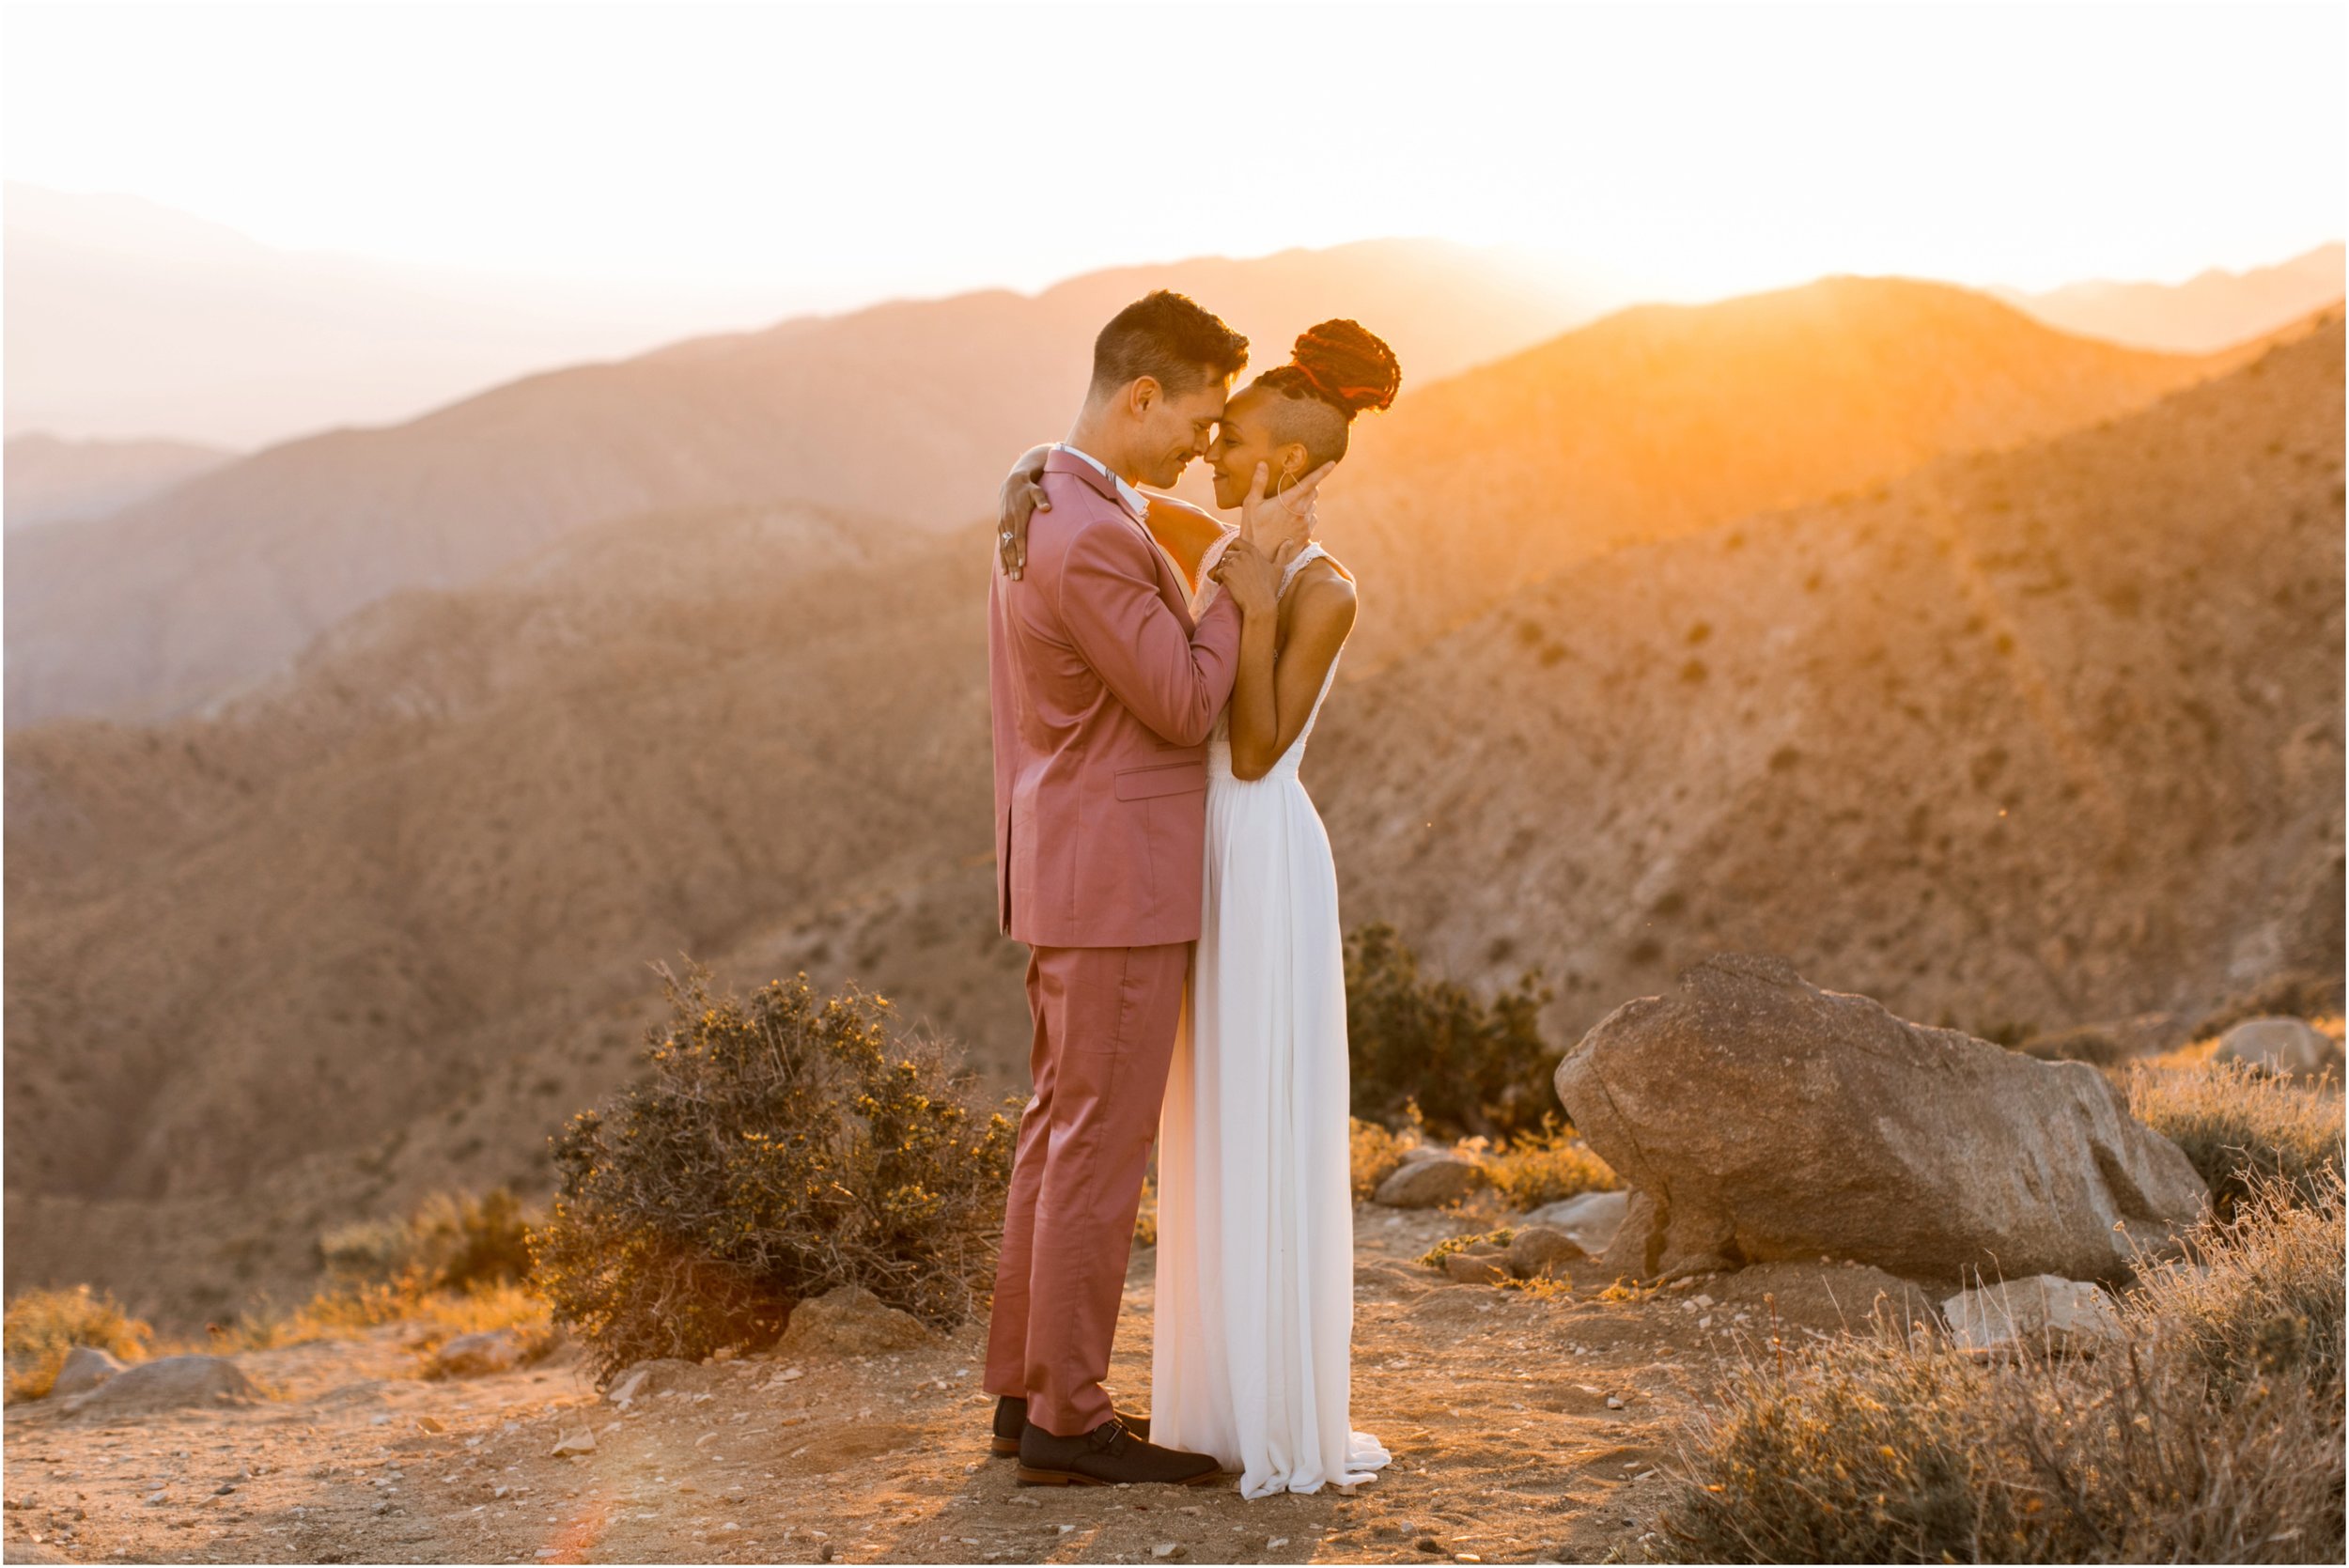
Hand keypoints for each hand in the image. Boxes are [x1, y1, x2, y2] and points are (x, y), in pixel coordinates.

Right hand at [997, 448, 1050, 578]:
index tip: (1023, 563)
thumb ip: (1042, 499)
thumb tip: (1047, 508)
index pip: (1019, 537)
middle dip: (1014, 563)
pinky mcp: (1001, 527)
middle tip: (1018, 578)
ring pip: (1004, 548)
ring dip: (1007, 563)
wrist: (1012, 483)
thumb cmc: (1029, 488)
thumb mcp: (1037, 490)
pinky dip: (1002, 557)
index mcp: (1017, 516)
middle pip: (1011, 546)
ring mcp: (1003, 525)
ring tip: (1011, 577)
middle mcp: (1008, 522)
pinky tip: (1004, 569)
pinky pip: (1001, 545)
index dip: (1021, 550)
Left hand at [1209, 534, 1279, 618]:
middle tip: (1235, 573)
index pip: (1237, 541)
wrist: (1259, 604)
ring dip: (1225, 569)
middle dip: (1230, 561)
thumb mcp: (1279, 569)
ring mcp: (1232, 564)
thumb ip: (1282, 553)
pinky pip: (1218, 573)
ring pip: (1222, 562)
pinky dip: (1220, 578)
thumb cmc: (1270, 588)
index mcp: (1253, 552)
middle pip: (1228, 553)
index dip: (1234, 547)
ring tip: (1232, 580)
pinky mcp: (1225, 574)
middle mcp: (1242, 555)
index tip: (1236, 555)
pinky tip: (1227, 585)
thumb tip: (1290, 540)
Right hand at [1239, 460, 1331, 570]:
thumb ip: (1258, 483)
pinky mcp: (1306, 534)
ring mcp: (1305, 524)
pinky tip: (1292, 520)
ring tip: (1290, 507)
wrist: (1259, 556)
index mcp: (1289, 501)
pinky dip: (1306, 515)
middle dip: (1308, 486)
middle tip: (1295, 487)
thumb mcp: (1251, 504)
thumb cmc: (1253, 528)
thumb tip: (1262, 463)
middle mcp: (1301, 511)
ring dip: (1306, 502)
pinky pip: (1312, 519)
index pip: (1310, 482)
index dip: (1323, 471)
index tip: (1332, 462)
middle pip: (1313, 492)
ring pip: (1312, 505)